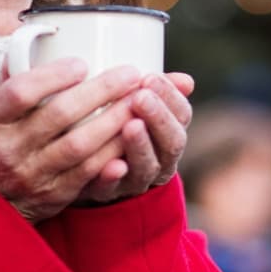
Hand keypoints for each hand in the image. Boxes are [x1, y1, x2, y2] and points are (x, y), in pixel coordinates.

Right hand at [0, 60, 144, 220]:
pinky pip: (88, 172)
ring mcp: (31, 173)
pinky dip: (111, 152)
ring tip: (138, 101)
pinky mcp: (52, 194)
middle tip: (130, 73)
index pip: (21, 91)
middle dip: (100, 91)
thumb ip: (8, 79)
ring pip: (79, 145)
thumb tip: (30, 41)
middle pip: (59, 114)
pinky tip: (131, 135)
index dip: (53, 75)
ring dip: (113, 121)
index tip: (82, 63)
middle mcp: (8, 147)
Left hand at [78, 72, 193, 204]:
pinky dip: (112, 177)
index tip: (150, 77)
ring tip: (131, 125)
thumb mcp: (137, 108)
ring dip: (140, 145)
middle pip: (171, 143)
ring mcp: (134, 180)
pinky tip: (111, 166)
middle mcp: (159, 161)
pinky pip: (110, 188)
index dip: (170, 97)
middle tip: (141, 98)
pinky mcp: (106, 193)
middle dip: (158, 118)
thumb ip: (156, 93)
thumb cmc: (116, 129)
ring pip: (145, 167)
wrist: (85, 170)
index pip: (181, 116)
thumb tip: (185, 79)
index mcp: (168, 136)